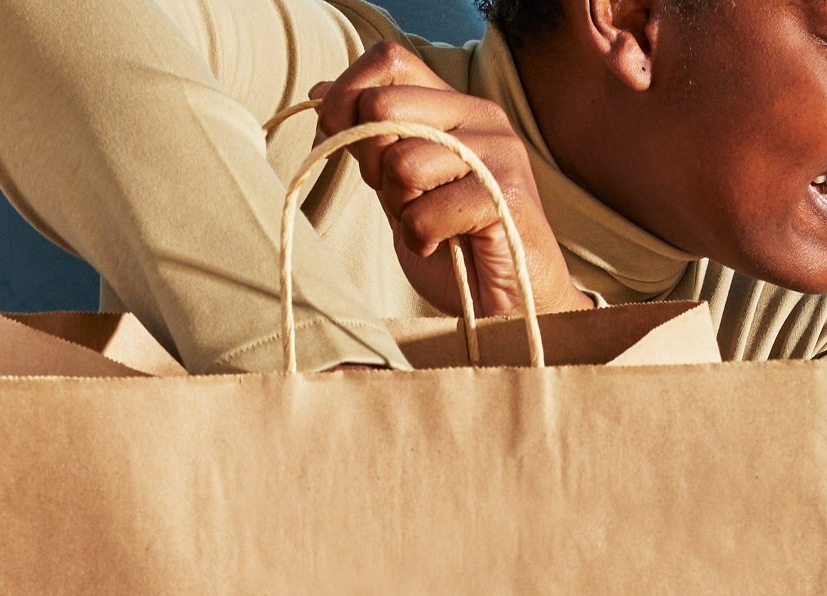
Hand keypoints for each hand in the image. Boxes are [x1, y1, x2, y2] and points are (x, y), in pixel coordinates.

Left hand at [310, 46, 595, 322]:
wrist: (505, 304)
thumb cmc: (454, 244)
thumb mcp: (399, 184)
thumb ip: (371, 138)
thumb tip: (321, 92)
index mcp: (454, 105)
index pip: (390, 60)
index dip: (347, 93)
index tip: (331, 132)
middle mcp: (481, 116)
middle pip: (384, 108)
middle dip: (372, 162)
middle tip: (400, 198)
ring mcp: (498, 153)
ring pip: (402, 164)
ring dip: (401, 209)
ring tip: (429, 226)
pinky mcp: (505, 196)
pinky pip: (425, 214)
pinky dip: (421, 241)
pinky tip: (443, 246)